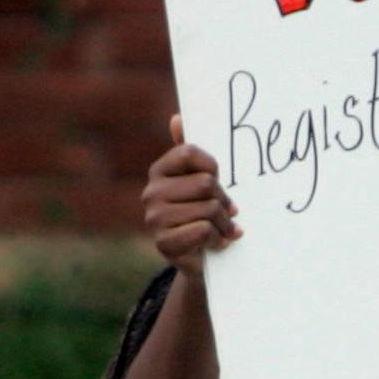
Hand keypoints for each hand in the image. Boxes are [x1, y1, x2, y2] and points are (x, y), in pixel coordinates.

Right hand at [144, 115, 239, 273]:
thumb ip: (191, 154)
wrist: (202, 260)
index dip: (212, 167)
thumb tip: (177, 118)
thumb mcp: (201, 183)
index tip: (218, 180)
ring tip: (221, 231)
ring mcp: (154, 218)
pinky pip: (203, 231)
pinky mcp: (163, 242)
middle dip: (225, 202)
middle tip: (227, 214)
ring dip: (224, 224)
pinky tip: (214, 244)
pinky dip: (217, 240)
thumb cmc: (205, 216)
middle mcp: (151, 192)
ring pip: (209, 209)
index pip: (188, 153)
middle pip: (206, 184)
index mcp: (160, 171)